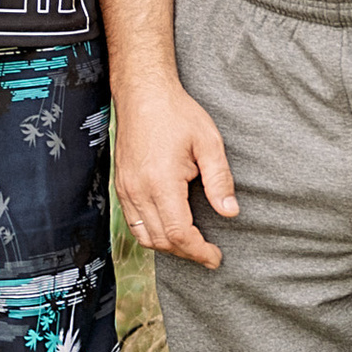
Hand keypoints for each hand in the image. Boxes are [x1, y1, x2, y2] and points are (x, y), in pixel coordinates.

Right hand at [114, 76, 238, 269]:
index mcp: (161, 182)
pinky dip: (152, 233)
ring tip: (192, 244)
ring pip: (144, 236)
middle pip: (161, 240)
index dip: (199, 251)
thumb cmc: (177, 114)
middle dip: (186, 252)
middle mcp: (138, 190)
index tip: (216, 257)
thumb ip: (220, 180)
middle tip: (209, 253)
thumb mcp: (208, 142)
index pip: (178, 233)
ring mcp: (125, 189)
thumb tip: (230, 212)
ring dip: (168, 246)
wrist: (143, 94)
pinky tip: (170, 227)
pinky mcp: (121, 185)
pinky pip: (133, 222)